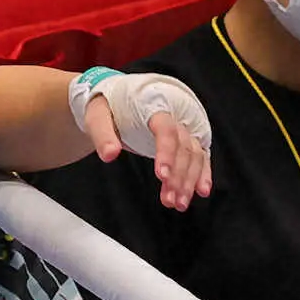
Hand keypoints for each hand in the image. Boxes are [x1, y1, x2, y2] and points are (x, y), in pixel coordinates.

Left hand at [71, 69, 212, 210]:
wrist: (118, 96)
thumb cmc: (108, 104)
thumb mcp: (98, 115)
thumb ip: (103, 134)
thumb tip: (109, 155)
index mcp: (155, 106)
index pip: (166, 130)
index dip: (166, 152)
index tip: (162, 176)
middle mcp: (175, 116)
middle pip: (183, 147)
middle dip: (179, 176)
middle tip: (170, 200)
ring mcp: (182, 127)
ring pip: (193, 154)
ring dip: (189, 181)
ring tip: (178, 204)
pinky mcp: (184, 138)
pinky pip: (199, 155)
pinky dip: (202, 173)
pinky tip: (201, 191)